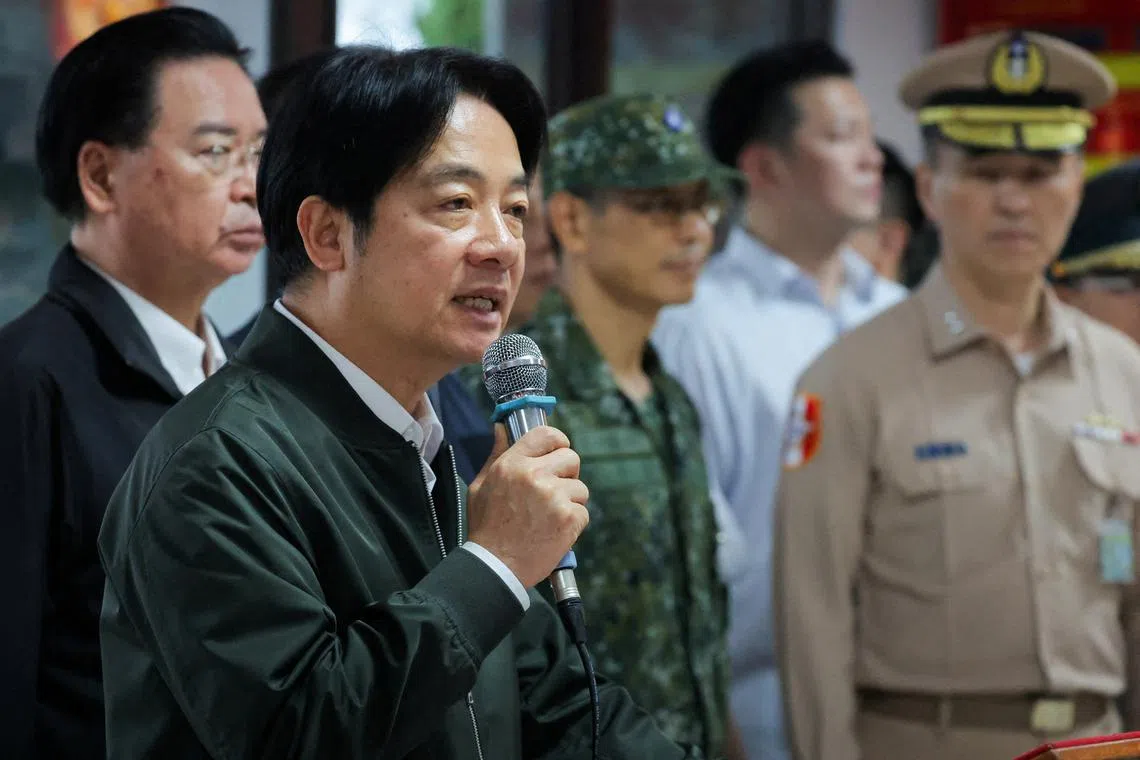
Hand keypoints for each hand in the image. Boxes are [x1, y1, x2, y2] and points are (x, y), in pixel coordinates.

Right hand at [467, 424, 588, 587]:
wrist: (495, 567)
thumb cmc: (486, 528)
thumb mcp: (481, 486)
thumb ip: (496, 455)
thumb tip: (502, 429)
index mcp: (512, 464)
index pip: (547, 434)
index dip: (557, 441)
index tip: (558, 451)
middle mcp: (534, 475)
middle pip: (571, 458)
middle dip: (567, 474)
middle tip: (554, 492)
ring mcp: (554, 496)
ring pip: (580, 488)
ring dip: (570, 502)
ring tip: (549, 518)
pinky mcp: (568, 518)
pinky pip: (583, 511)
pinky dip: (573, 523)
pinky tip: (554, 532)